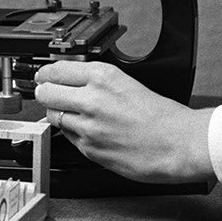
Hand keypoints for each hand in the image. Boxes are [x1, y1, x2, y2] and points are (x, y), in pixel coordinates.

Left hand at [34, 61, 214, 185]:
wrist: (177, 144)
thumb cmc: (162, 115)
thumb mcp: (127, 82)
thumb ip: (97, 81)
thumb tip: (72, 82)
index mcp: (102, 77)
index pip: (56, 70)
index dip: (46, 74)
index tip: (44, 76)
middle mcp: (92, 99)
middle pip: (46, 93)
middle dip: (45, 93)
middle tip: (47, 93)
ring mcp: (88, 127)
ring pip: (53, 116)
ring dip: (57, 114)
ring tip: (70, 113)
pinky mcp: (89, 149)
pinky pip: (68, 138)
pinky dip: (72, 133)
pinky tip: (86, 131)